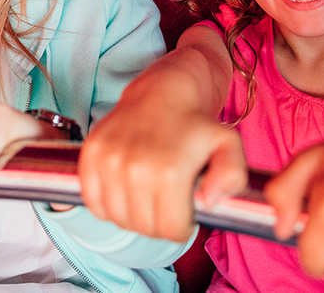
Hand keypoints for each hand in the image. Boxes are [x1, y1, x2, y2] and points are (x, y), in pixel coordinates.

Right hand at [80, 102, 245, 241]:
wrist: (160, 92)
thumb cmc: (194, 124)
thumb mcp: (228, 145)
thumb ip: (233, 176)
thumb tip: (209, 202)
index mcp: (170, 172)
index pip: (171, 231)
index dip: (182, 225)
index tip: (184, 209)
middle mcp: (134, 169)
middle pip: (145, 228)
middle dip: (160, 222)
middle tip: (167, 200)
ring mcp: (108, 163)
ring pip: (119, 219)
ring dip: (135, 215)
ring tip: (148, 194)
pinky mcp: (90, 157)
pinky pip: (94, 204)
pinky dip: (108, 205)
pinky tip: (125, 190)